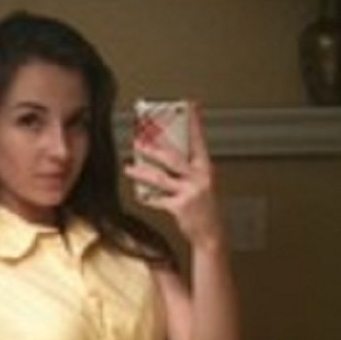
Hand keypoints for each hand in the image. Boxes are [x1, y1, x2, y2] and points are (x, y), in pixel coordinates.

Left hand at [125, 102, 223, 246]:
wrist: (211, 234)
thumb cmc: (206, 209)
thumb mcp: (203, 184)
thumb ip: (189, 170)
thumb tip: (166, 156)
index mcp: (206, 169)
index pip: (199, 140)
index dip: (195, 122)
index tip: (191, 105)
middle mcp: (199, 178)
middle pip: (172, 157)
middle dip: (152, 149)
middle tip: (138, 141)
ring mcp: (190, 192)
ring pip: (160, 178)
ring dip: (141, 172)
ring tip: (128, 168)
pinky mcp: (180, 207)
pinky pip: (158, 199)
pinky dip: (147, 198)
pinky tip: (139, 195)